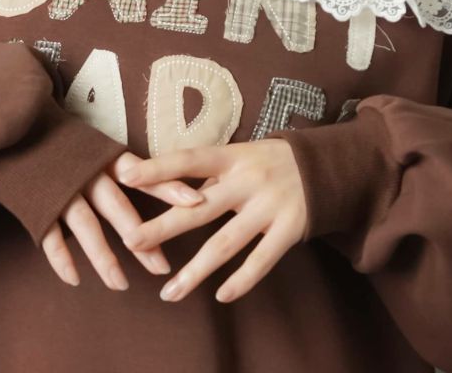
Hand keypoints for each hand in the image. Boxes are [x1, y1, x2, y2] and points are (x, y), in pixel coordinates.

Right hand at [41, 150, 206, 290]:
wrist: (15, 132)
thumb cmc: (64, 143)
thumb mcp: (95, 147)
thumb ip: (122, 166)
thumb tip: (164, 182)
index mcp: (103, 157)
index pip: (142, 173)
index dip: (168, 187)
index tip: (196, 202)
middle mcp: (86, 173)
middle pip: (118, 207)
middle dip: (142, 238)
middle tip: (163, 267)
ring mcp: (60, 190)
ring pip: (86, 227)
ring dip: (104, 258)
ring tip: (121, 285)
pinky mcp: (37, 205)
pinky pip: (50, 237)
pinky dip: (62, 260)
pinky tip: (75, 280)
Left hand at [117, 139, 305, 302]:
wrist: (326, 166)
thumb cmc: (270, 161)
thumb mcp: (241, 156)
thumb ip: (210, 174)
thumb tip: (168, 188)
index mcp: (233, 156)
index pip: (189, 160)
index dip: (158, 168)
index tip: (126, 177)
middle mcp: (248, 180)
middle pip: (199, 207)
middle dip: (163, 226)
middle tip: (130, 241)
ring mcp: (269, 206)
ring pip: (225, 243)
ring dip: (195, 270)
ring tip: (168, 292)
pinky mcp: (289, 229)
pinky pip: (261, 260)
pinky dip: (241, 280)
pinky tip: (220, 296)